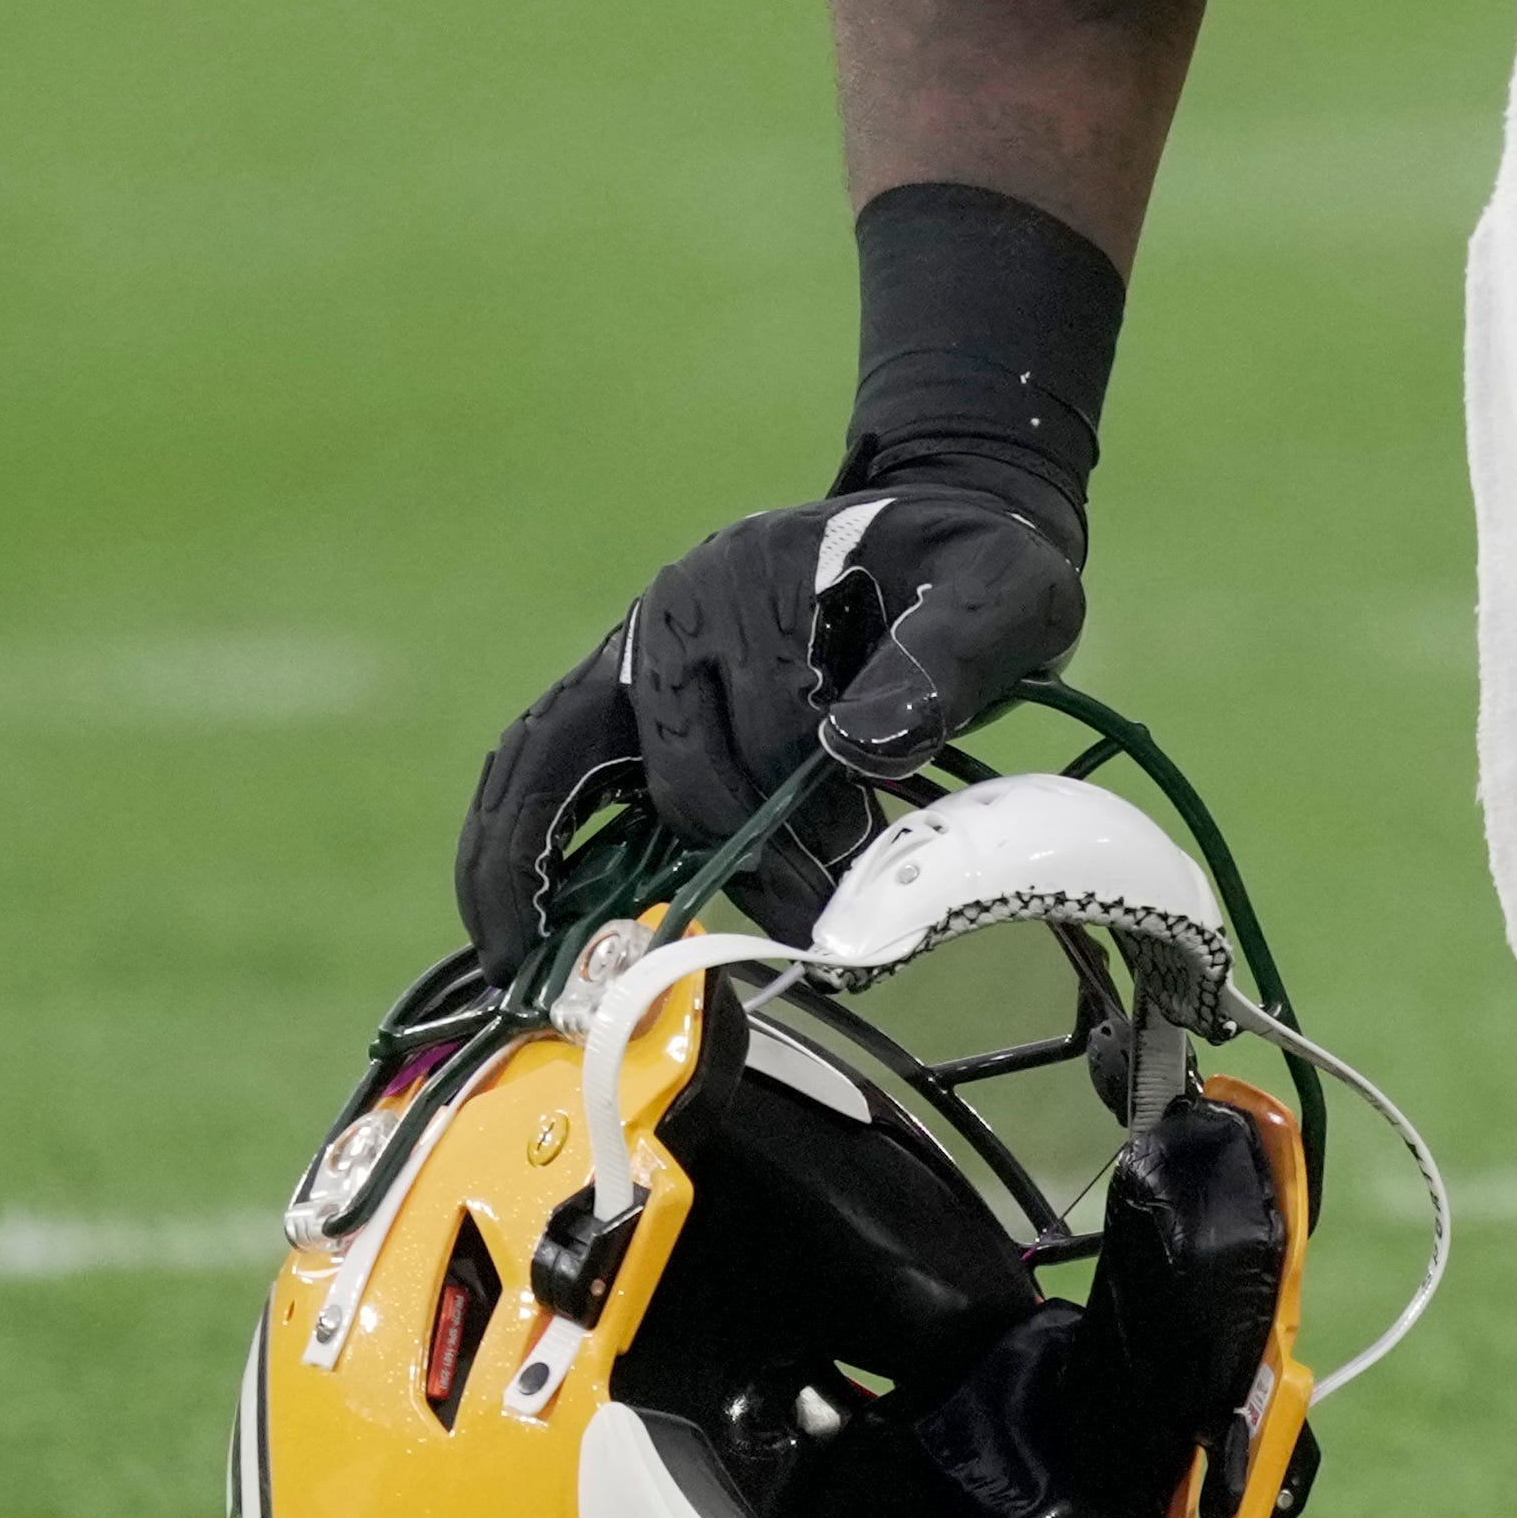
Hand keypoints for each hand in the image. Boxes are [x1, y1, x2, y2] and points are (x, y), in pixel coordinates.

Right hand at [452, 486, 1087, 961]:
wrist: (932, 540)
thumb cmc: (967, 572)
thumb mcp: (1003, 593)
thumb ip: (947, 657)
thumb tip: (860, 750)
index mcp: (756, 579)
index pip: (772, 726)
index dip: (820, 810)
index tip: (869, 850)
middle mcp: (672, 612)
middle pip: (678, 767)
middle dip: (742, 857)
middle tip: (808, 915)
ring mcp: (632, 655)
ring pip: (551, 766)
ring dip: (534, 873)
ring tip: (526, 977)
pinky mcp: (616, 698)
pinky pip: (535, 773)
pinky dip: (512, 853)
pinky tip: (513, 937)